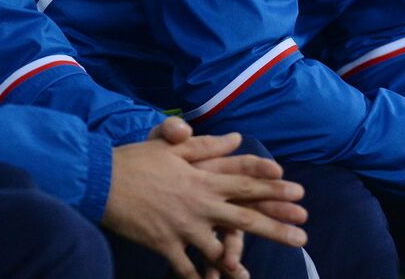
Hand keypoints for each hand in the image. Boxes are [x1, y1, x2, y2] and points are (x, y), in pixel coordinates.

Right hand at [101, 120, 307, 278]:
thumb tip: (236, 139)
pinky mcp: (164, 245)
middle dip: (277, 228)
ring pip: (218, 250)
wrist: (101, 181)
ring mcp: (183, 227)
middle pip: (246, 218)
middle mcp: (200, 204)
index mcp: (204, 179)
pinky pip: (186, 269)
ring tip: (252, 276)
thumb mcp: (174, 146)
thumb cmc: (138, 159)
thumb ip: (208, 146)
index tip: (300, 194)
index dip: (275, 188)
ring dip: (237, 264)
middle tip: (303, 236)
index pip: (247, 183)